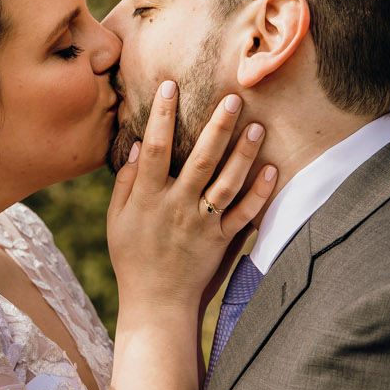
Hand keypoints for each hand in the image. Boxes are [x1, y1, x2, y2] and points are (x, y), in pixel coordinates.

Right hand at [107, 81, 276, 310]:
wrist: (156, 304)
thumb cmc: (132, 259)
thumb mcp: (117, 221)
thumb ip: (126, 183)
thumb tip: (138, 146)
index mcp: (148, 198)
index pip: (156, 148)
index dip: (163, 115)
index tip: (170, 86)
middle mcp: (177, 207)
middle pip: (201, 159)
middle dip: (217, 126)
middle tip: (233, 98)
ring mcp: (202, 224)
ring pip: (227, 183)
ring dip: (244, 154)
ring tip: (258, 126)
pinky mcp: (221, 240)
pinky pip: (244, 214)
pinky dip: (260, 193)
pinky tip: (272, 169)